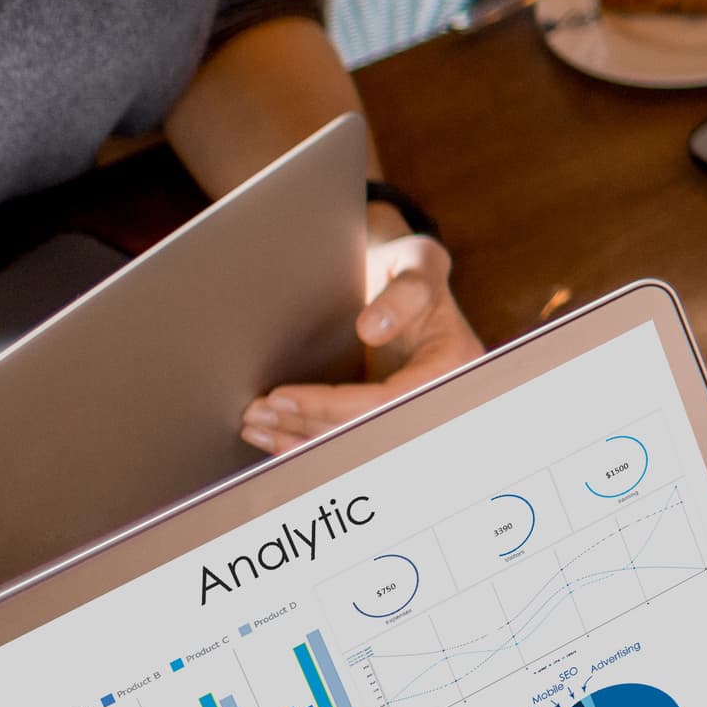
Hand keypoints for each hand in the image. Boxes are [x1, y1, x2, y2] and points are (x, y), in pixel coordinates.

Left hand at [239, 230, 483, 454]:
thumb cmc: (412, 267)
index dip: (328, 405)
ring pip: (352, 444)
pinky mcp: (387, 419)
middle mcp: (437, 398)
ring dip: (299, 442)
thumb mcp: (416, 262)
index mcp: (452, 367)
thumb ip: (404, 292)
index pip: (384, 402)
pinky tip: (274, 439)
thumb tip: (372, 328)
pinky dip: (307, 444)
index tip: (280, 396)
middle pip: (364, 432)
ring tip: (254, 425)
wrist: (406, 281)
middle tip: (255, 413)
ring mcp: (412, 412)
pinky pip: (348, 442)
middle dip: (305, 427)